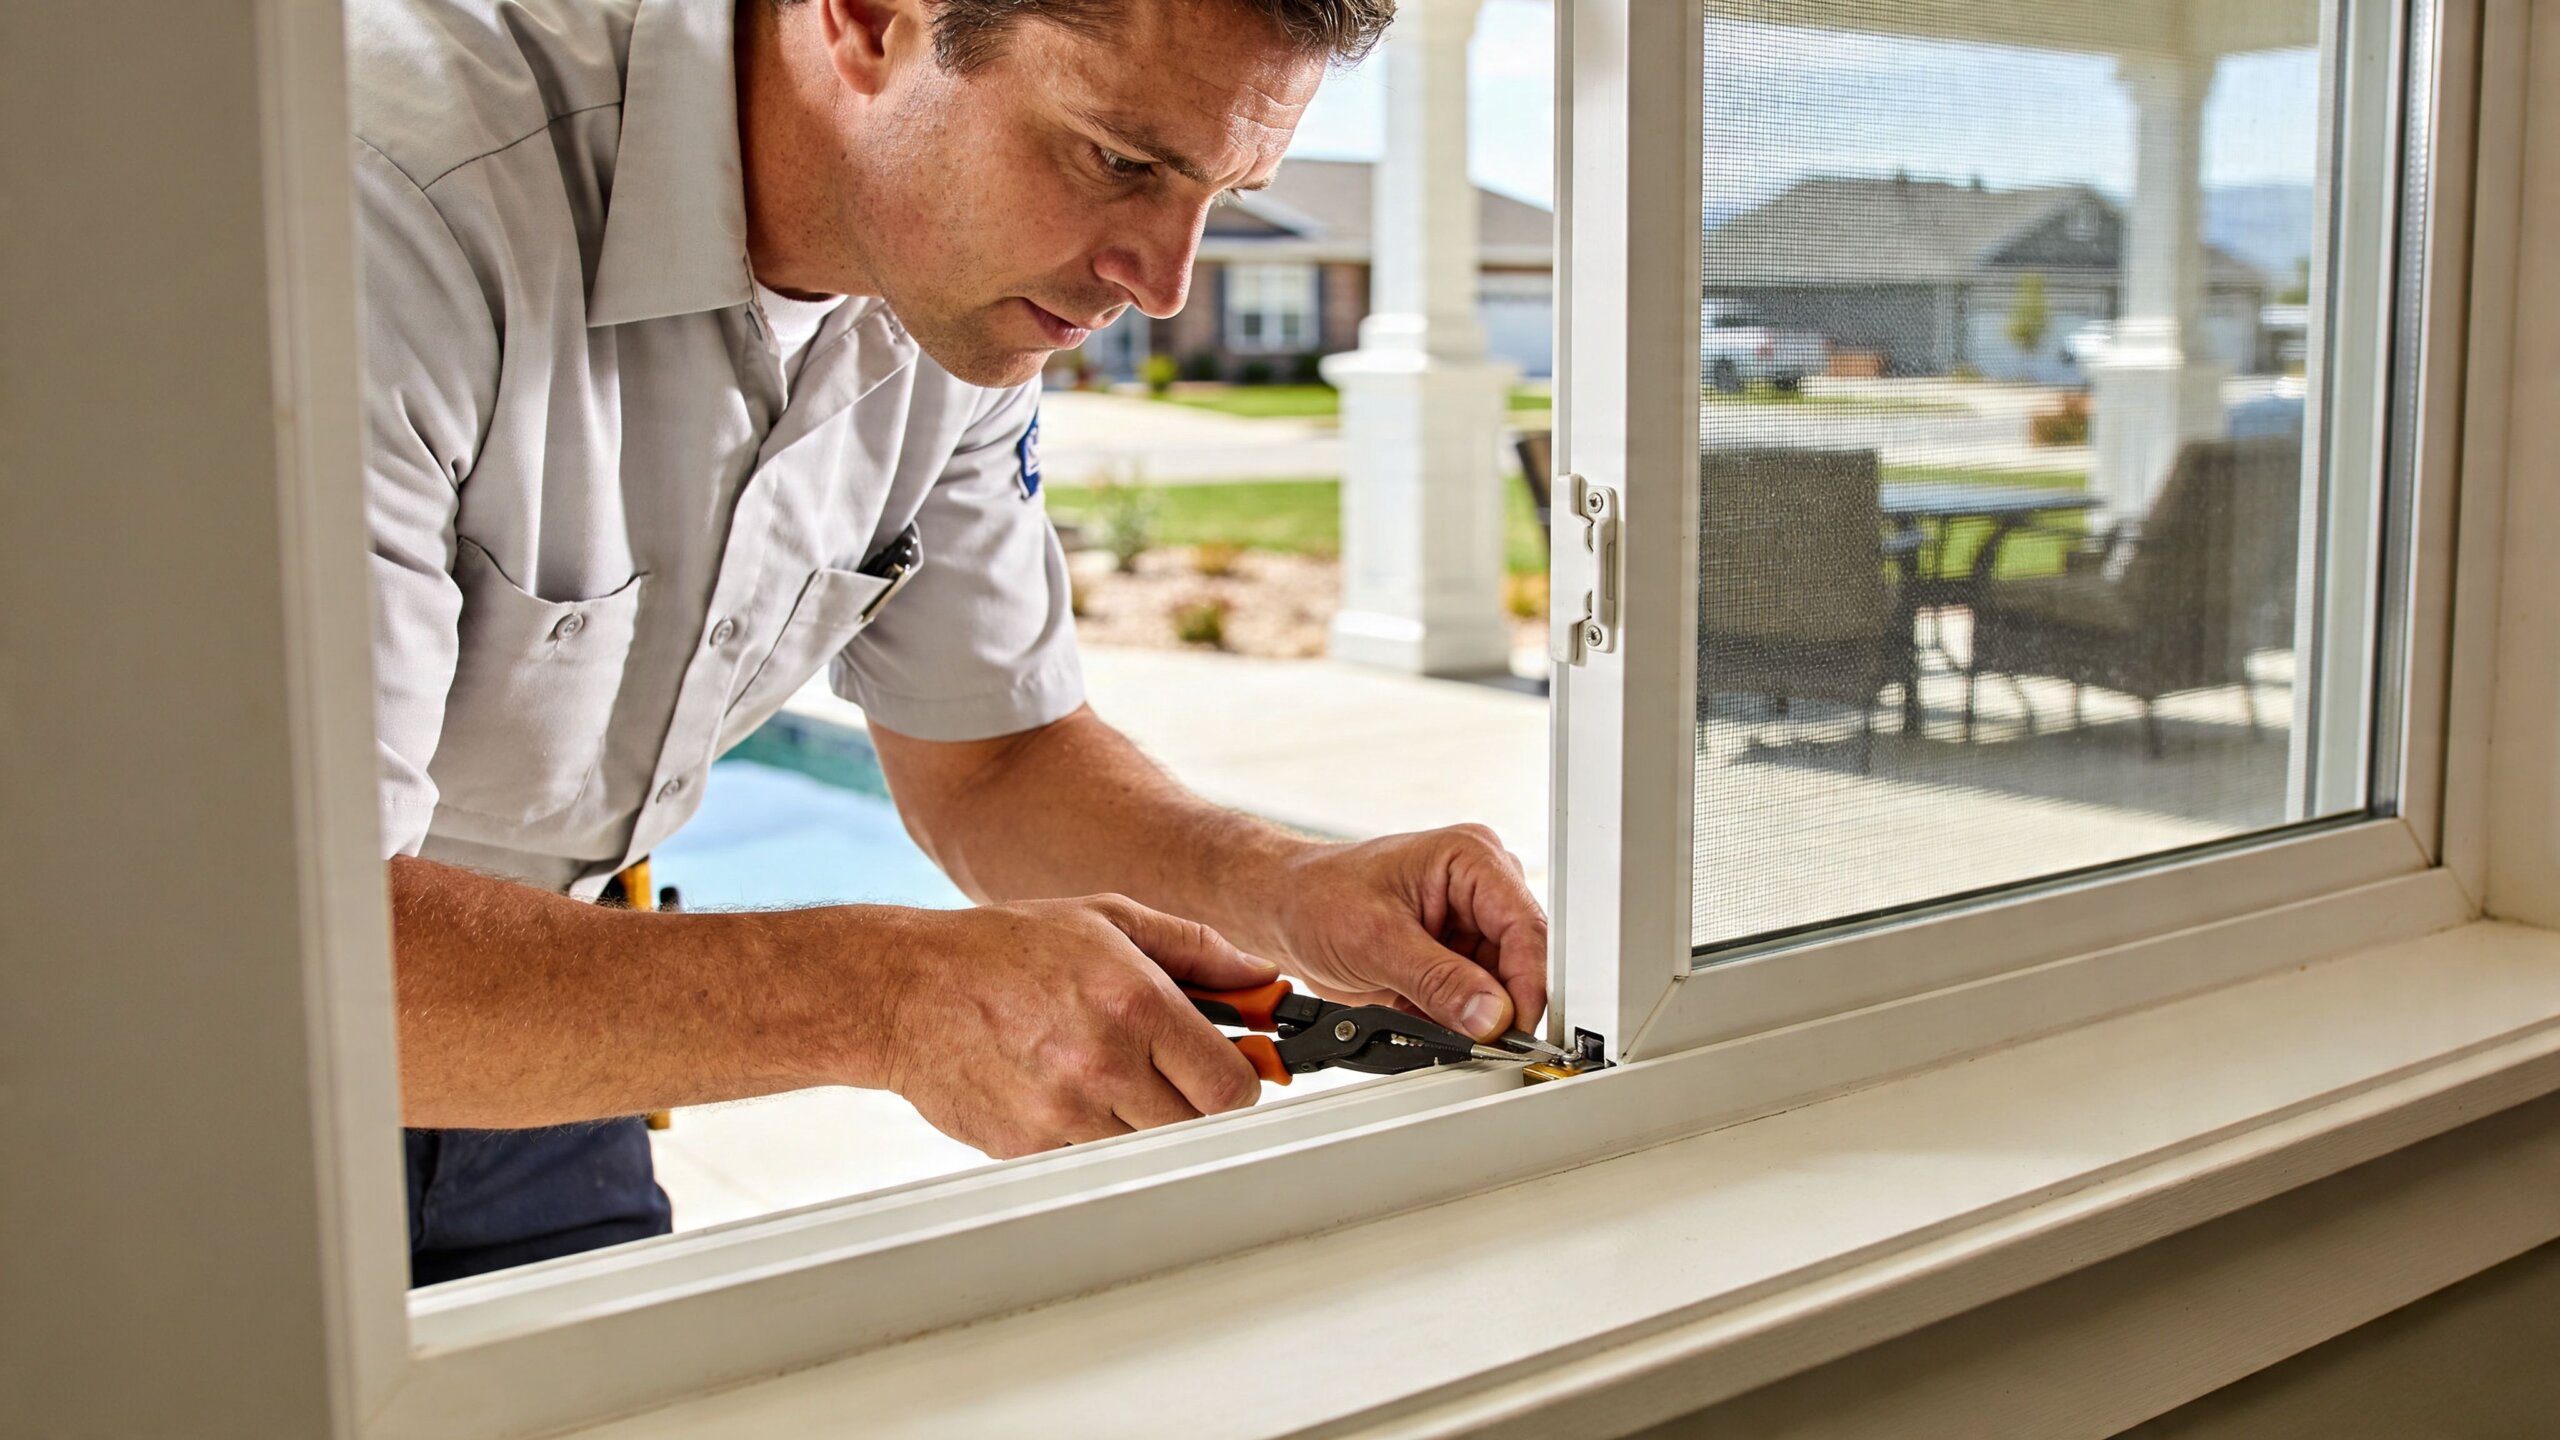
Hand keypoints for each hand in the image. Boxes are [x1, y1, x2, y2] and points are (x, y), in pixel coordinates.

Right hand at [870, 895, 1272, 1157]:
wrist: (906, 990)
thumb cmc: (1005, 949)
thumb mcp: (1107, 920)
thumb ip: (1196, 949)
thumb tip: (1261, 978)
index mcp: (1134, 1004)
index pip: (1231, 1086)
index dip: (1238, 1081)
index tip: (1226, 1070)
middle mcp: (1103, 1064)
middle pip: (1198, 1127)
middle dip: (1192, 1101)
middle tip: (1164, 1070)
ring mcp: (1063, 1115)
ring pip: (1146, 1148)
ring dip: (1140, 1120)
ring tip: (1102, 1072)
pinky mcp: (1028, 1148)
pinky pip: (1091, 1158)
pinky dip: (1090, 1134)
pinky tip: (1060, 1088)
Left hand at [1269, 825, 1547, 1041]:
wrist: (1279, 910)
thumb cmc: (1315, 898)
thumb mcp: (1375, 941)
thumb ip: (1439, 981)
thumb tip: (1492, 1016)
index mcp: (1470, 859)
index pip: (1525, 926)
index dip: (1528, 984)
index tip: (1516, 1030)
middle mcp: (1479, 887)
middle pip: (1520, 960)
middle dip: (1502, 1007)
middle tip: (1482, 1045)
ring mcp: (1468, 923)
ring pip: (1501, 986)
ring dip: (1475, 1017)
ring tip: (1434, 1025)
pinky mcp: (1453, 955)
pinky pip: (1474, 999)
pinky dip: (1456, 1020)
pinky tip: (1425, 1021)